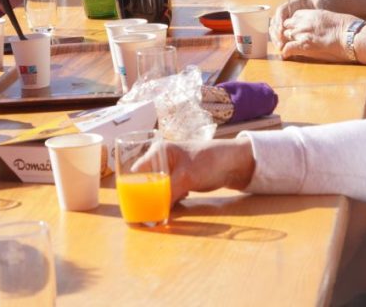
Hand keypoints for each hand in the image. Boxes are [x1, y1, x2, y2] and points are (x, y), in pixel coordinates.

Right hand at [141, 137, 255, 202]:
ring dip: (159, 200)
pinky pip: (168, 192)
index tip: (131, 205)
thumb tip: (154, 214)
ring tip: (160, 212)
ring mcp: (171, 170)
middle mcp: (161, 159)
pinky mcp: (180, 179)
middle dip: (145, 197)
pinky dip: (170, 200)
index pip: (137, 171)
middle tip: (145, 213)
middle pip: (146, 181)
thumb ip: (168, 193)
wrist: (234, 163)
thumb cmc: (208, 162)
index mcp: (158, 151)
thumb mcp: (185, 178)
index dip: (132, 188)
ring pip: (157, 188)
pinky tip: (176, 205)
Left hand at [275, 9, 358, 62]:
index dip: (294, 24)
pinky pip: (288, 48)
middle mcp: (303, 21)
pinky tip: (286, 55)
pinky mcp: (304, 45)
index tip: (297, 30)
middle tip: (293, 40)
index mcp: (310, 13)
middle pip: (287, 26)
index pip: (293, 17)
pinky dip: (286, 52)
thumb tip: (318, 27)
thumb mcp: (329, 17)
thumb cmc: (346, 26)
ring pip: (286, 36)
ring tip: (290, 48)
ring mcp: (302, 33)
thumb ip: (319, 21)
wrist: (351, 34)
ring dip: (287, 41)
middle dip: (289, 33)